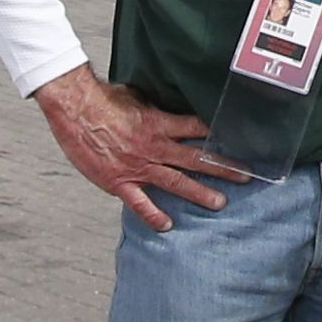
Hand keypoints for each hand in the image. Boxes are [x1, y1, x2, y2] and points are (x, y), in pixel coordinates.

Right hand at [32, 66, 237, 227]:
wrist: (75, 110)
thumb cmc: (103, 100)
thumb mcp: (137, 97)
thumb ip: (156, 108)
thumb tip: (170, 106)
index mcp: (160, 123)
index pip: (198, 129)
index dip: (220, 135)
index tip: (240, 141)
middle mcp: (154, 147)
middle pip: (196, 158)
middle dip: (223, 168)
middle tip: (246, 176)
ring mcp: (138, 166)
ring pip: (176, 182)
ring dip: (200, 193)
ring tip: (220, 203)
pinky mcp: (119, 181)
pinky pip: (140, 202)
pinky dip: (153, 215)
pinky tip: (167, 224)